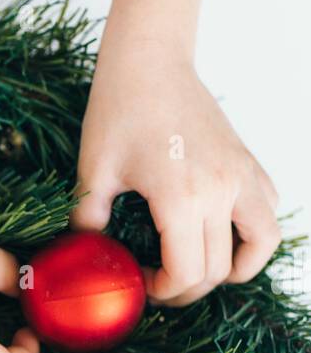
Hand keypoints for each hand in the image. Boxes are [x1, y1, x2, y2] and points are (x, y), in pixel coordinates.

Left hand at [72, 31, 279, 303]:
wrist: (150, 60)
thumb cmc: (118, 109)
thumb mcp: (92, 172)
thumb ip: (88, 223)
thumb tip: (85, 259)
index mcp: (182, 198)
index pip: (186, 274)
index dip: (162, 292)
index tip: (140, 285)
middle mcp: (222, 190)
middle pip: (216, 271)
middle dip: (185, 289)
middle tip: (157, 283)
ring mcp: (242, 176)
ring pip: (259, 245)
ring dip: (231, 270)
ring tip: (199, 268)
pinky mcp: (248, 164)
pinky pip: (268, 212)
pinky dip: (253, 234)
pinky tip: (221, 236)